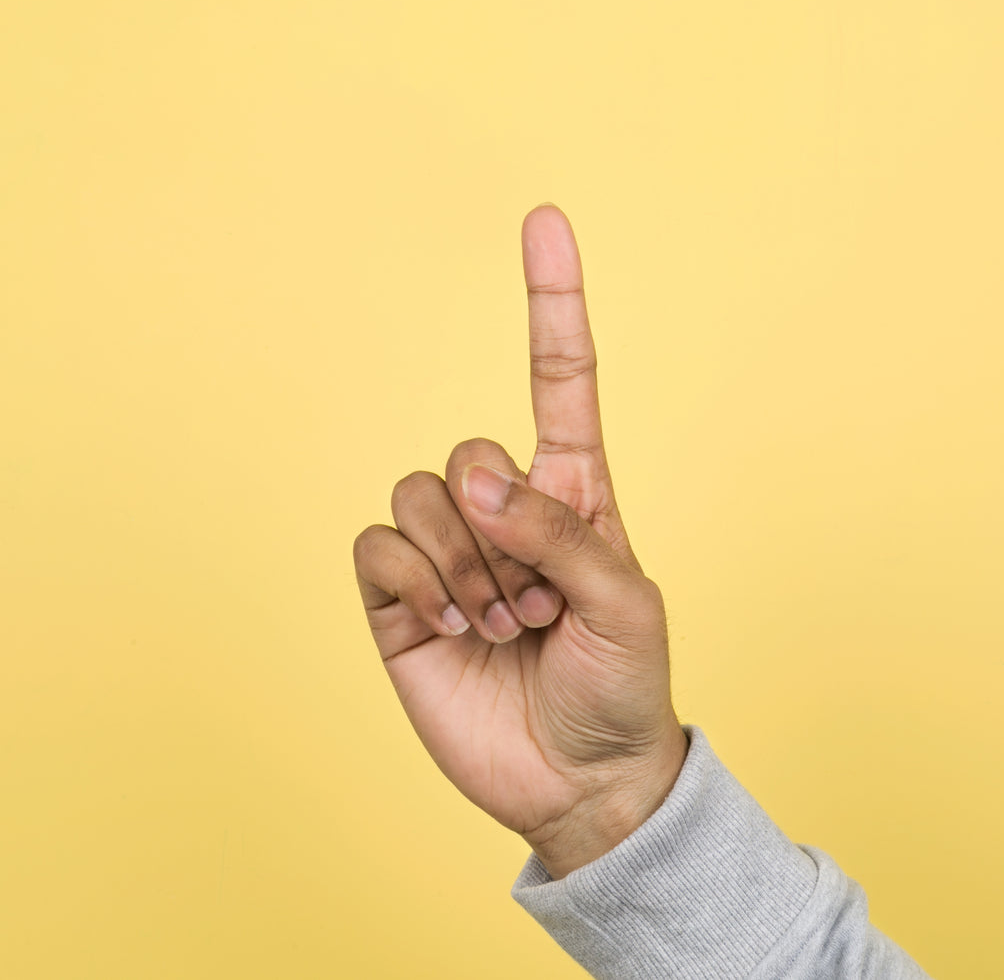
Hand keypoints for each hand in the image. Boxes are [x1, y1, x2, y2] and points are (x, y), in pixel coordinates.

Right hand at [352, 204, 687, 878]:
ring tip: (500, 628)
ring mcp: (447, 554)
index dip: (551, 302)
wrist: (581, 783)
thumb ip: (559, 530)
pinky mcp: (398, 600)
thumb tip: (476, 482)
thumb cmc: (623, 685)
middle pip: (468, 452)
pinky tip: (451, 629)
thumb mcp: (625, 602)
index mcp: (574, 493)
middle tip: (536, 605)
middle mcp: (504, 511)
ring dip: (462, 567)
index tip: (544, 220)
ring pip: (418, 495)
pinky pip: (378, 544)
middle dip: (501, 532)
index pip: (558, 379)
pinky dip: (415, 583)